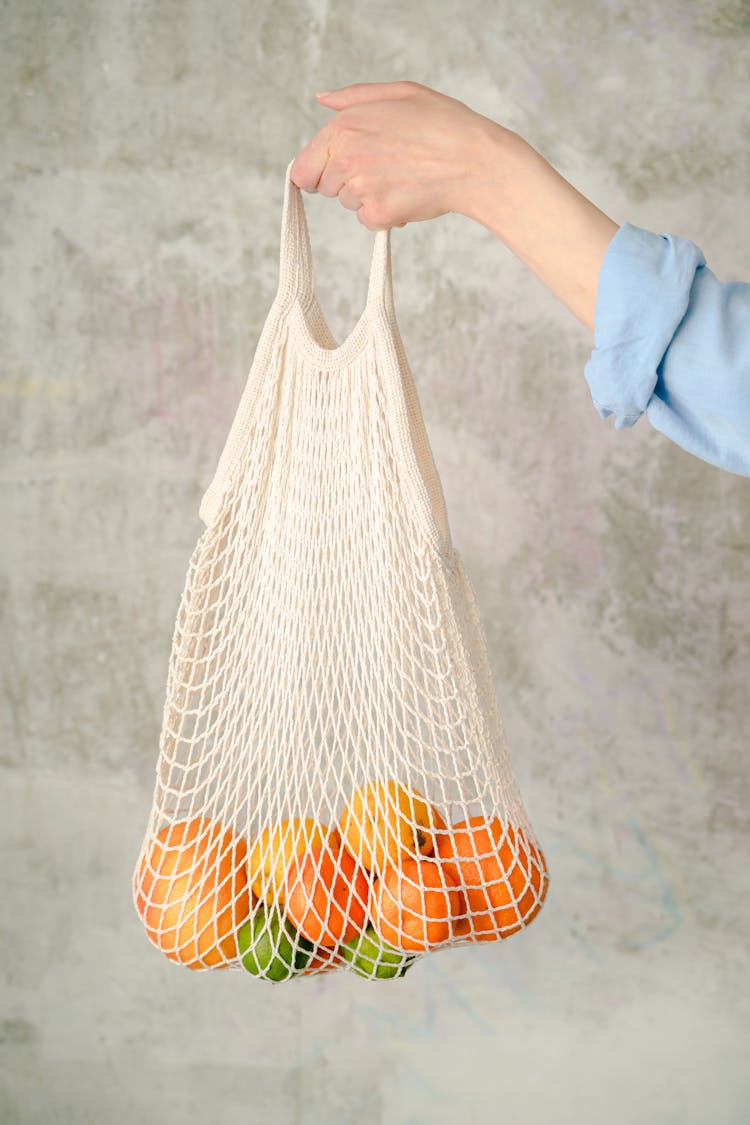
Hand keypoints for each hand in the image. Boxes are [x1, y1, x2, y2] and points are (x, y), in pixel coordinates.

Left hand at [290, 80, 502, 230]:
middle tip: (384, 165)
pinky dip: (384, 213)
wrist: (475, 161)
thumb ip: (353, 97)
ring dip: (369, 195)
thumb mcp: (399, 93)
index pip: (303, 168)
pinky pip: (368, 220)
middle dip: (347, 180)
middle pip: (326, 188)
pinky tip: (407, 194)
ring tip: (401, 176)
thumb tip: (322, 100)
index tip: (336, 171)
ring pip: (349, 203)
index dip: (318, 172)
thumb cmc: (442, 124)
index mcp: (344, 128)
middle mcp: (346, 159)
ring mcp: (361, 189)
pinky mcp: (378, 214)